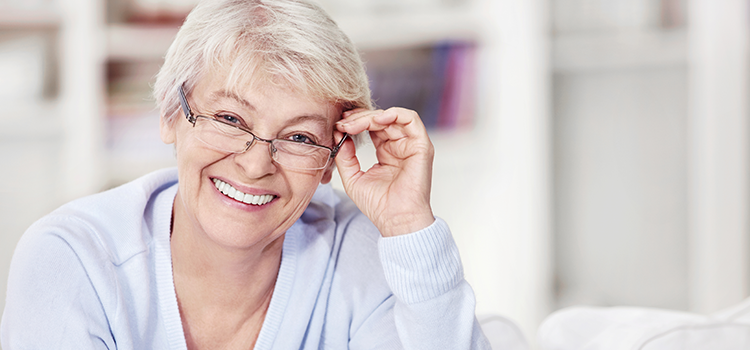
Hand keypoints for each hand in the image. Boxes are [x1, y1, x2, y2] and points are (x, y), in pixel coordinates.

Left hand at [334, 107, 434, 236]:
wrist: (396, 220)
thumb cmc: (378, 205)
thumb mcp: (353, 177)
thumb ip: (345, 156)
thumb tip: (339, 134)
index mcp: (386, 152)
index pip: (371, 127)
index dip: (355, 122)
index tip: (338, 125)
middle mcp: (399, 146)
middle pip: (380, 119)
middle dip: (359, 118)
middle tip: (343, 122)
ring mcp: (411, 145)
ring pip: (393, 116)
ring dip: (372, 116)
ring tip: (355, 123)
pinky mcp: (421, 146)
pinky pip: (411, 119)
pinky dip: (395, 113)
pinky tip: (377, 119)